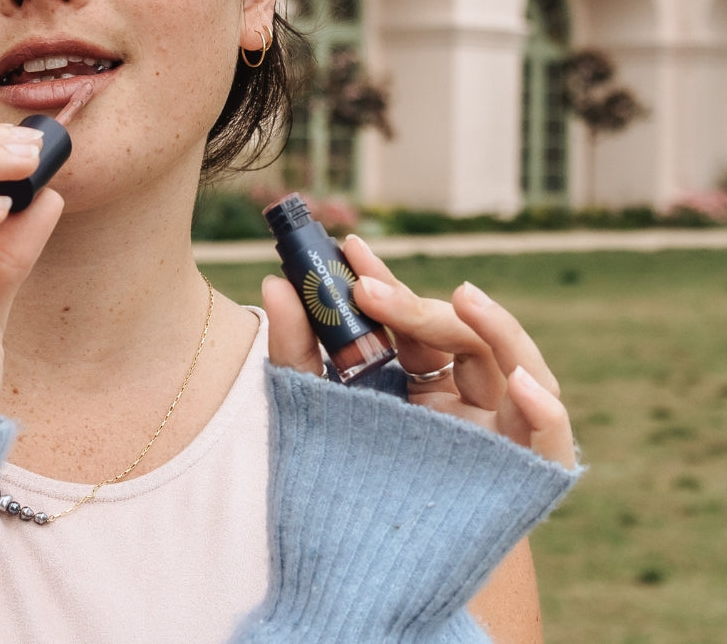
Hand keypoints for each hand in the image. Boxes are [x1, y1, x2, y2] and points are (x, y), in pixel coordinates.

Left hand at [264, 234, 575, 468]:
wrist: (363, 575)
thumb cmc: (342, 487)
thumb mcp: (313, 413)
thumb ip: (297, 351)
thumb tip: (273, 283)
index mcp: (422, 383)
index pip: (414, 322)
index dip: (387, 283)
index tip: (350, 249)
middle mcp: (466, 401)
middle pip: (461, 338)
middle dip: (417, 306)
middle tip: (368, 288)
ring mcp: (500, 434)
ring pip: (517, 368)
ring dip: (498, 328)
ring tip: (467, 298)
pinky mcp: (525, 476)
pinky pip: (550, 441)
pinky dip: (546, 413)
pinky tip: (525, 389)